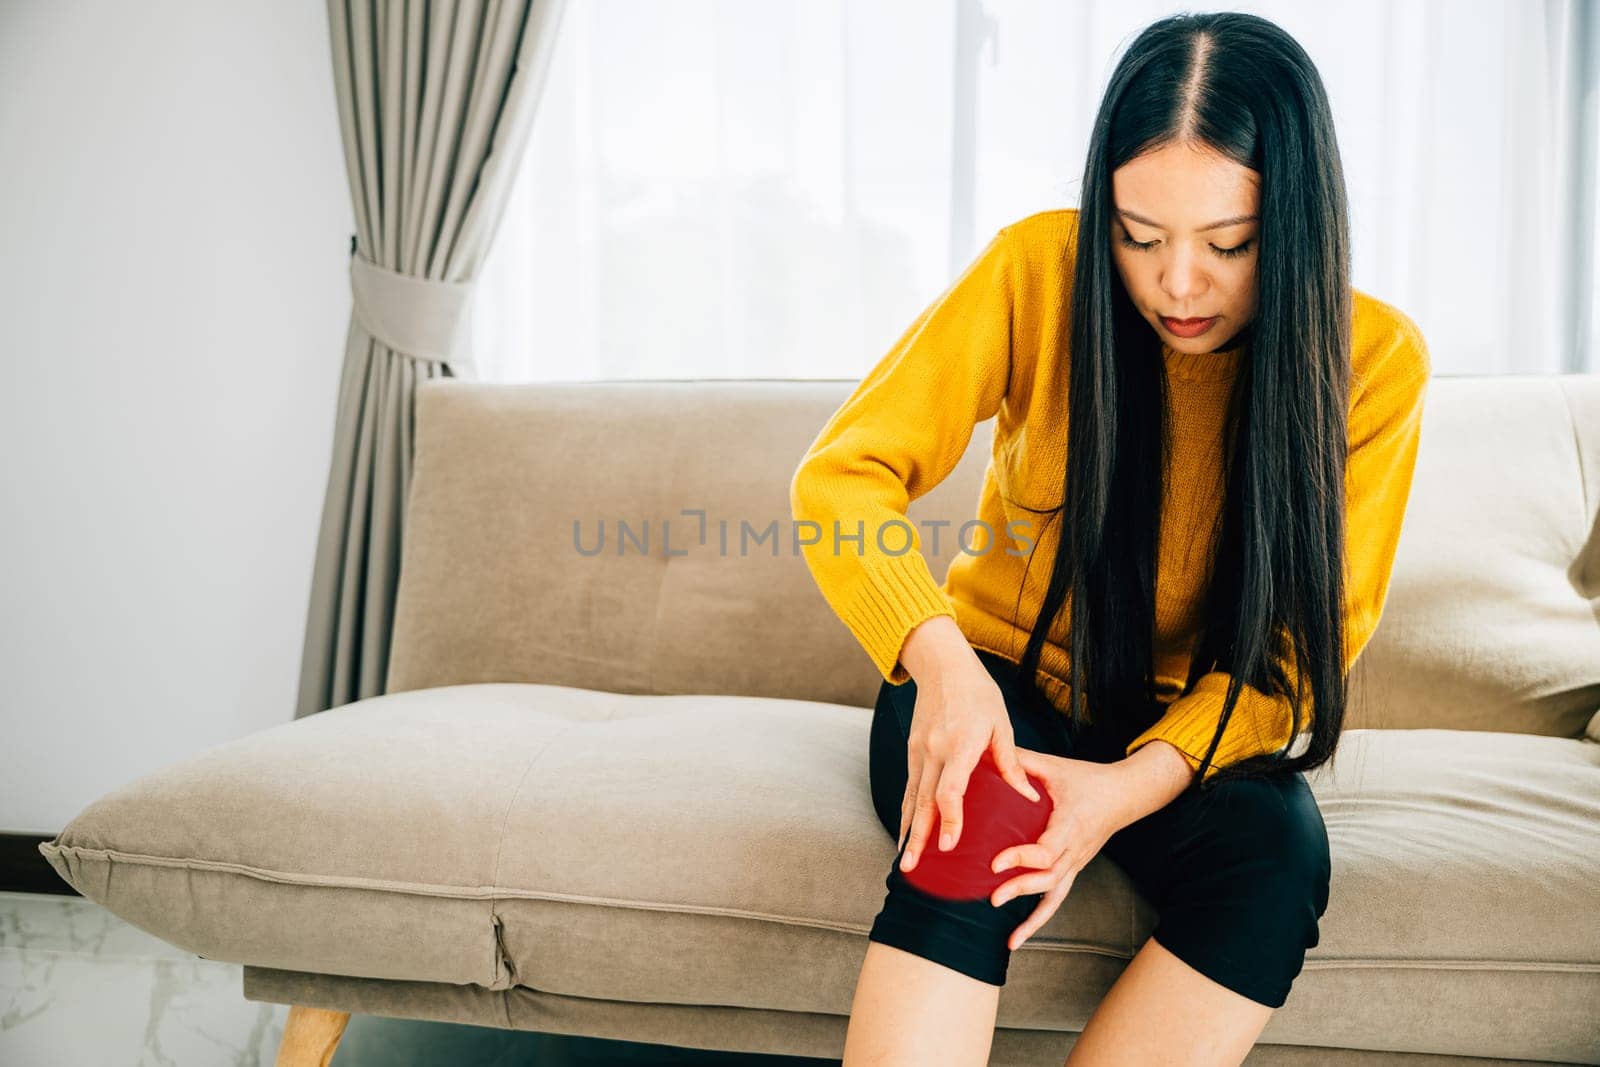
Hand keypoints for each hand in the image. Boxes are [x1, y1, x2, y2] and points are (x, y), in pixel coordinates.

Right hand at [898, 662, 1040, 872]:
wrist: (942, 665)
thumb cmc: (977, 692)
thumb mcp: (1001, 725)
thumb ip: (1010, 763)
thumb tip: (1027, 797)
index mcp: (961, 745)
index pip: (950, 790)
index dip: (950, 818)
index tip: (950, 844)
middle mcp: (934, 751)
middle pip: (922, 801)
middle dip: (917, 836)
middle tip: (911, 867)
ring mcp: (919, 750)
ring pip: (910, 797)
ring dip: (907, 829)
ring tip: (904, 859)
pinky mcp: (913, 749)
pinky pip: (908, 786)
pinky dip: (906, 810)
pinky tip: (907, 829)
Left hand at [986, 748, 1131, 949]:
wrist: (1124, 794)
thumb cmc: (1089, 779)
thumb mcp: (1056, 766)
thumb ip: (1023, 761)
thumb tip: (989, 753)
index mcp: (1070, 825)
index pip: (1045, 850)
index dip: (1021, 859)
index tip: (996, 863)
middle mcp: (1075, 850)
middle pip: (1050, 878)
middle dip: (1021, 889)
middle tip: (994, 897)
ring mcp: (1076, 862)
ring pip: (1056, 895)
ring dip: (1034, 918)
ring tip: (1012, 938)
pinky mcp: (1074, 868)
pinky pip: (1058, 898)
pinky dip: (1040, 919)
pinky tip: (1019, 937)